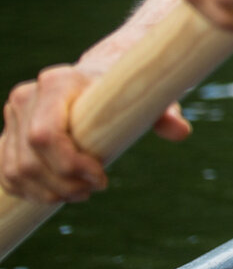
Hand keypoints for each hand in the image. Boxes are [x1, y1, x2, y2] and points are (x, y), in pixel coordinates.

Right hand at [1, 65, 189, 204]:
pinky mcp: (9, 134)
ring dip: (47, 192)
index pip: (46, 135)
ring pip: (16, 171)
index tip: (101, 178)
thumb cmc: (127, 87)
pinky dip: (30, 191)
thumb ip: (164, 112)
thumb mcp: (148, 95)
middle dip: (63, 185)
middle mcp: (27, 96)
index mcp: (58, 82)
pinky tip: (57, 195)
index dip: (69, 165)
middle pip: (29, 160)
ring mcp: (14, 116)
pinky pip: (8, 173)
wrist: (101, 74)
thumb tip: (180, 131)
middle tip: (94, 190)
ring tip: (80, 194)